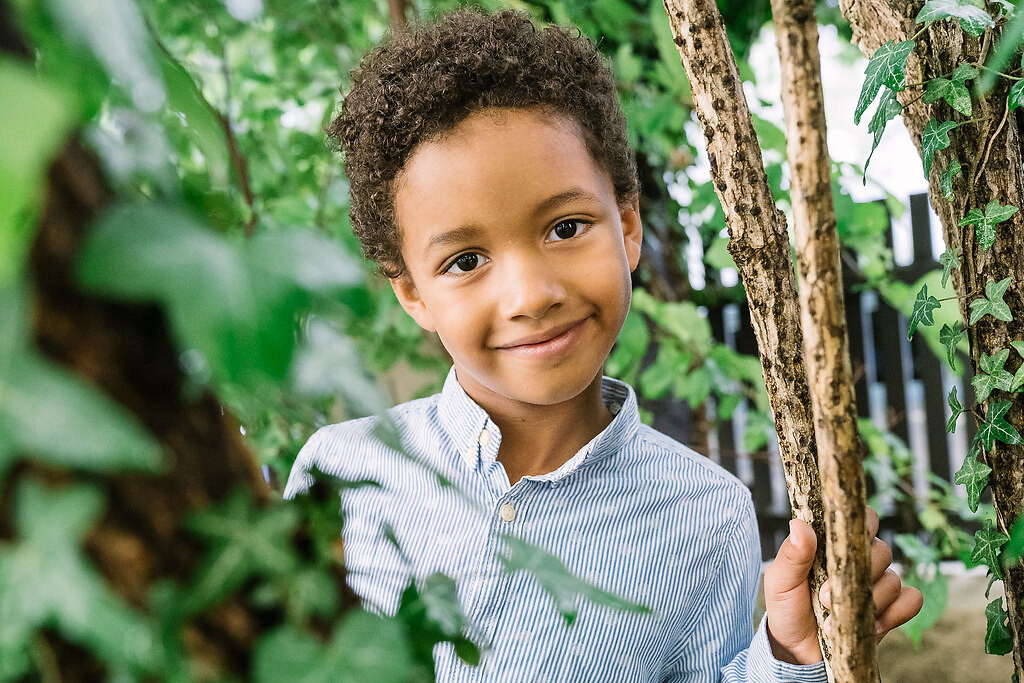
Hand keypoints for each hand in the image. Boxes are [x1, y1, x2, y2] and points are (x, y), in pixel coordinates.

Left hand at [762, 507, 923, 664]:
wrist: (797, 650)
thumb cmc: (787, 608)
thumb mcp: (781, 581)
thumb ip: (791, 554)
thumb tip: (799, 524)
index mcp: (835, 543)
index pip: (862, 519)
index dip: (861, 527)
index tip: (843, 548)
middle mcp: (861, 559)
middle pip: (882, 550)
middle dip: (857, 576)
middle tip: (825, 598)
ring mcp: (877, 584)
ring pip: (894, 579)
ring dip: (868, 602)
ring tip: (836, 620)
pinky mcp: (891, 609)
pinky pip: (911, 600)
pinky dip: (894, 614)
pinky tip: (870, 626)